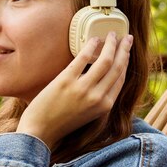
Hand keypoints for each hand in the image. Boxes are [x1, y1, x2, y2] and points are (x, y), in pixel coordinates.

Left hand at [16, 31, 132, 148]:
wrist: (39, 131)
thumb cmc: (61, 123)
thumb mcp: (88, 114)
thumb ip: (98, 98)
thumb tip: (103, 78)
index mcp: (105, 106)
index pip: (121, 79)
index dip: (126, 62)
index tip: (126, 52)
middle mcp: (97, 97)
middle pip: (117, 67)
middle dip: (124, 50)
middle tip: (127, 37)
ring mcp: (82, 88)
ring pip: (105, 60)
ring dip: (111, 44)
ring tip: (111, 35)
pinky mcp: (66, 80)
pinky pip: (83, 58)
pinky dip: (91, 46)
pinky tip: (93, 40)